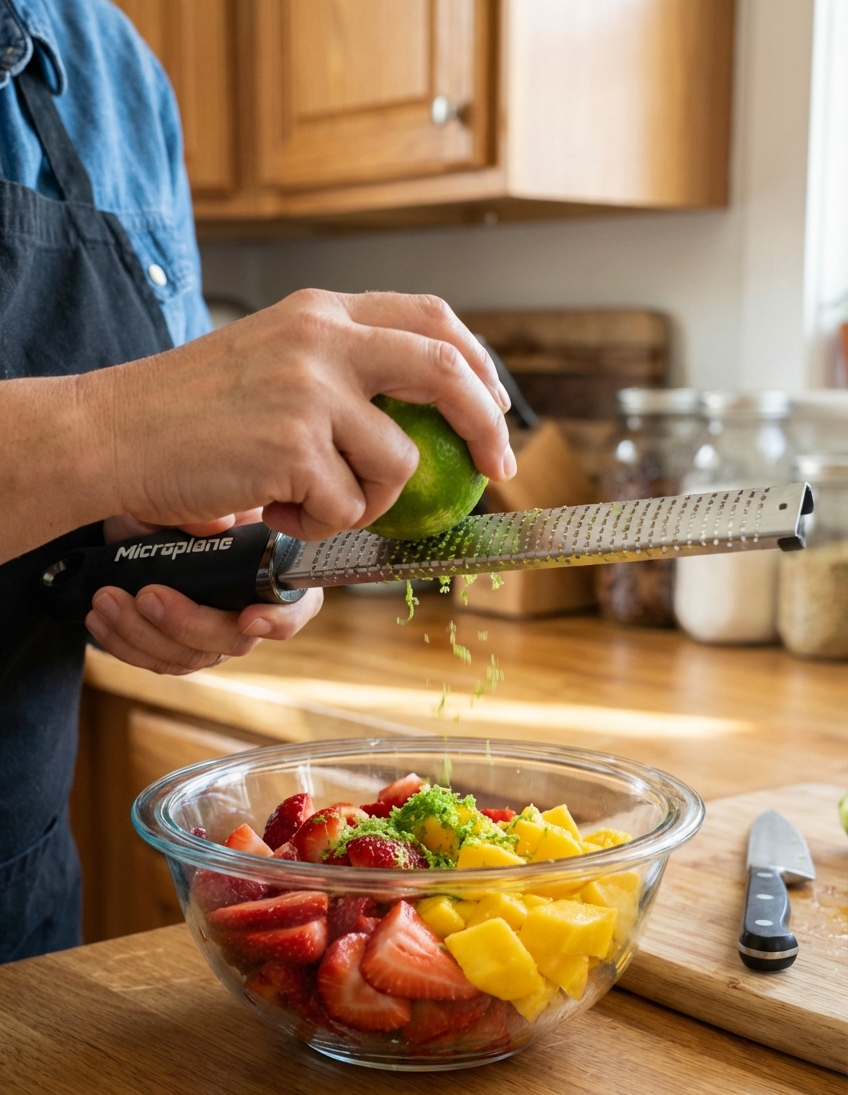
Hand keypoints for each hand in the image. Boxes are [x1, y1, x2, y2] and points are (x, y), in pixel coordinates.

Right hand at [83, 289, 514, 540]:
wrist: (114, 432)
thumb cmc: (188, 410)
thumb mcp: (272, 361)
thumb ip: (340, 373)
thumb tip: (413, 419)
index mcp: (321, 312)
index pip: (429, 319)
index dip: (476, 364)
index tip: (494, 407)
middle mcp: (322, 339)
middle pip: (444, 372)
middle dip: (485, 424)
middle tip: (495, 468)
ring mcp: (310, 391)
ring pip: (395, 463)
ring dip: (365, 502)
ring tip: (305, 501)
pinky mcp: (294, 446)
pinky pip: (346, 506)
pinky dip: (319, 523)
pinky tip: (274, 508)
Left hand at [86, 512, 321, 674]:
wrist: (138, 512)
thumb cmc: (178, 502)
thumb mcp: (189, 494)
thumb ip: (203, 510)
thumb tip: (218, 523)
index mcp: (272, 572)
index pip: (296, 608)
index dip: (278, 620)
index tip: (247, 617)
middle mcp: (251, 611)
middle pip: (232, 641)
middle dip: (186, 623)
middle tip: (147, 594)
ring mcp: (214, 636)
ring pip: (189, 657)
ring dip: (142, 633)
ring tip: (106, 599)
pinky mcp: (179, 650)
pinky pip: (158, 661)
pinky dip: (125, 643)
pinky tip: (99, 618)